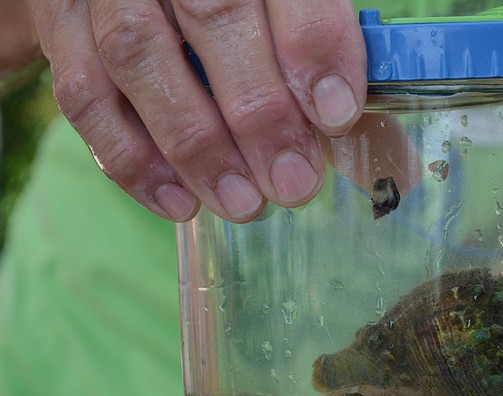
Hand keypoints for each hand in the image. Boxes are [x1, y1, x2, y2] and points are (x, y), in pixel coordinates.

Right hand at [28, 0, 366, 221]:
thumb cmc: (238, 5)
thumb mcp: (283, 14)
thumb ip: (322, 61)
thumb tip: (378, 149)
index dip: (312, 44)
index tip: (336, 115)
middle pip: (209, 13)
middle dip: (257, 111)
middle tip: (294, 184)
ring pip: (138, 55)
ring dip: (194, 143)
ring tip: (242, 203)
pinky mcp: (59, 22)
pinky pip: (83, 92)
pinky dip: (130, 157)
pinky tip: (178, 201)